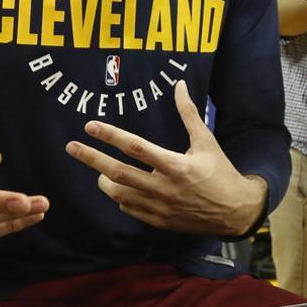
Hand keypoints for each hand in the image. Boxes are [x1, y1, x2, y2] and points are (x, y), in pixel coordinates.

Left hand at [66, 80, 266, 236]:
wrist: (234, 211)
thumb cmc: (220, 172)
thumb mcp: (207, 141)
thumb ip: (189, 113)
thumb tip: (179, 86)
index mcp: (176, 165)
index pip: (135, 147)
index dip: (110, 135)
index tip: (90, 126)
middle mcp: (164, 187)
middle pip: (117, 172)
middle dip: (91, 158)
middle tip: (72, 147)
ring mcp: (159, 207)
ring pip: (118, 193)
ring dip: (103, 179)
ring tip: (98, 169)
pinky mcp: (158, 221)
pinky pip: (129, 208)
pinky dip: (120, 196)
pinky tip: (121, 187)